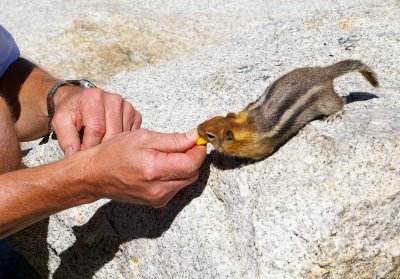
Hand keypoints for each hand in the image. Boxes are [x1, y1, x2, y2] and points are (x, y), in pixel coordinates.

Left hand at [51, 86, 141, 154]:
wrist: (79, 100)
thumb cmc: (72, 111)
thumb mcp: (60, 122)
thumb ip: (66, 138)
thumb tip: (74, 155)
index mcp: (94, 98)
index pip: (97, 130)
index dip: (89, 147)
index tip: (82, 154)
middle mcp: (113, 99)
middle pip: (112, 134)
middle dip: (101, 148)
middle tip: (91, 154)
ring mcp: (126, 106)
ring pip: (122, 136)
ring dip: (112, 146)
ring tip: (99, 145)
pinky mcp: (134, 113)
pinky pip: (131, 134)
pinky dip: (122, 141)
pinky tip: (110, 139)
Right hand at [83, 129, 205, 207]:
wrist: (95, 175)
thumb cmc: (114, 153)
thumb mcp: (143, 137)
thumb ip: (173, 139)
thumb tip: (195, 137)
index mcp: (154, 170)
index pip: (192, 163)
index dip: (199, 150)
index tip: (198, 139)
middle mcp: (159, 189)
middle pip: (192, 173)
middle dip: (193, 157)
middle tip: (184, 143)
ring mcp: (158, 198)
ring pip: (186, 180)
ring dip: (185, 166)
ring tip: (169, 154)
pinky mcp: (157, 202)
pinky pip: (176, 186)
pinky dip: (176, 175)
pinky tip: (163, 166)